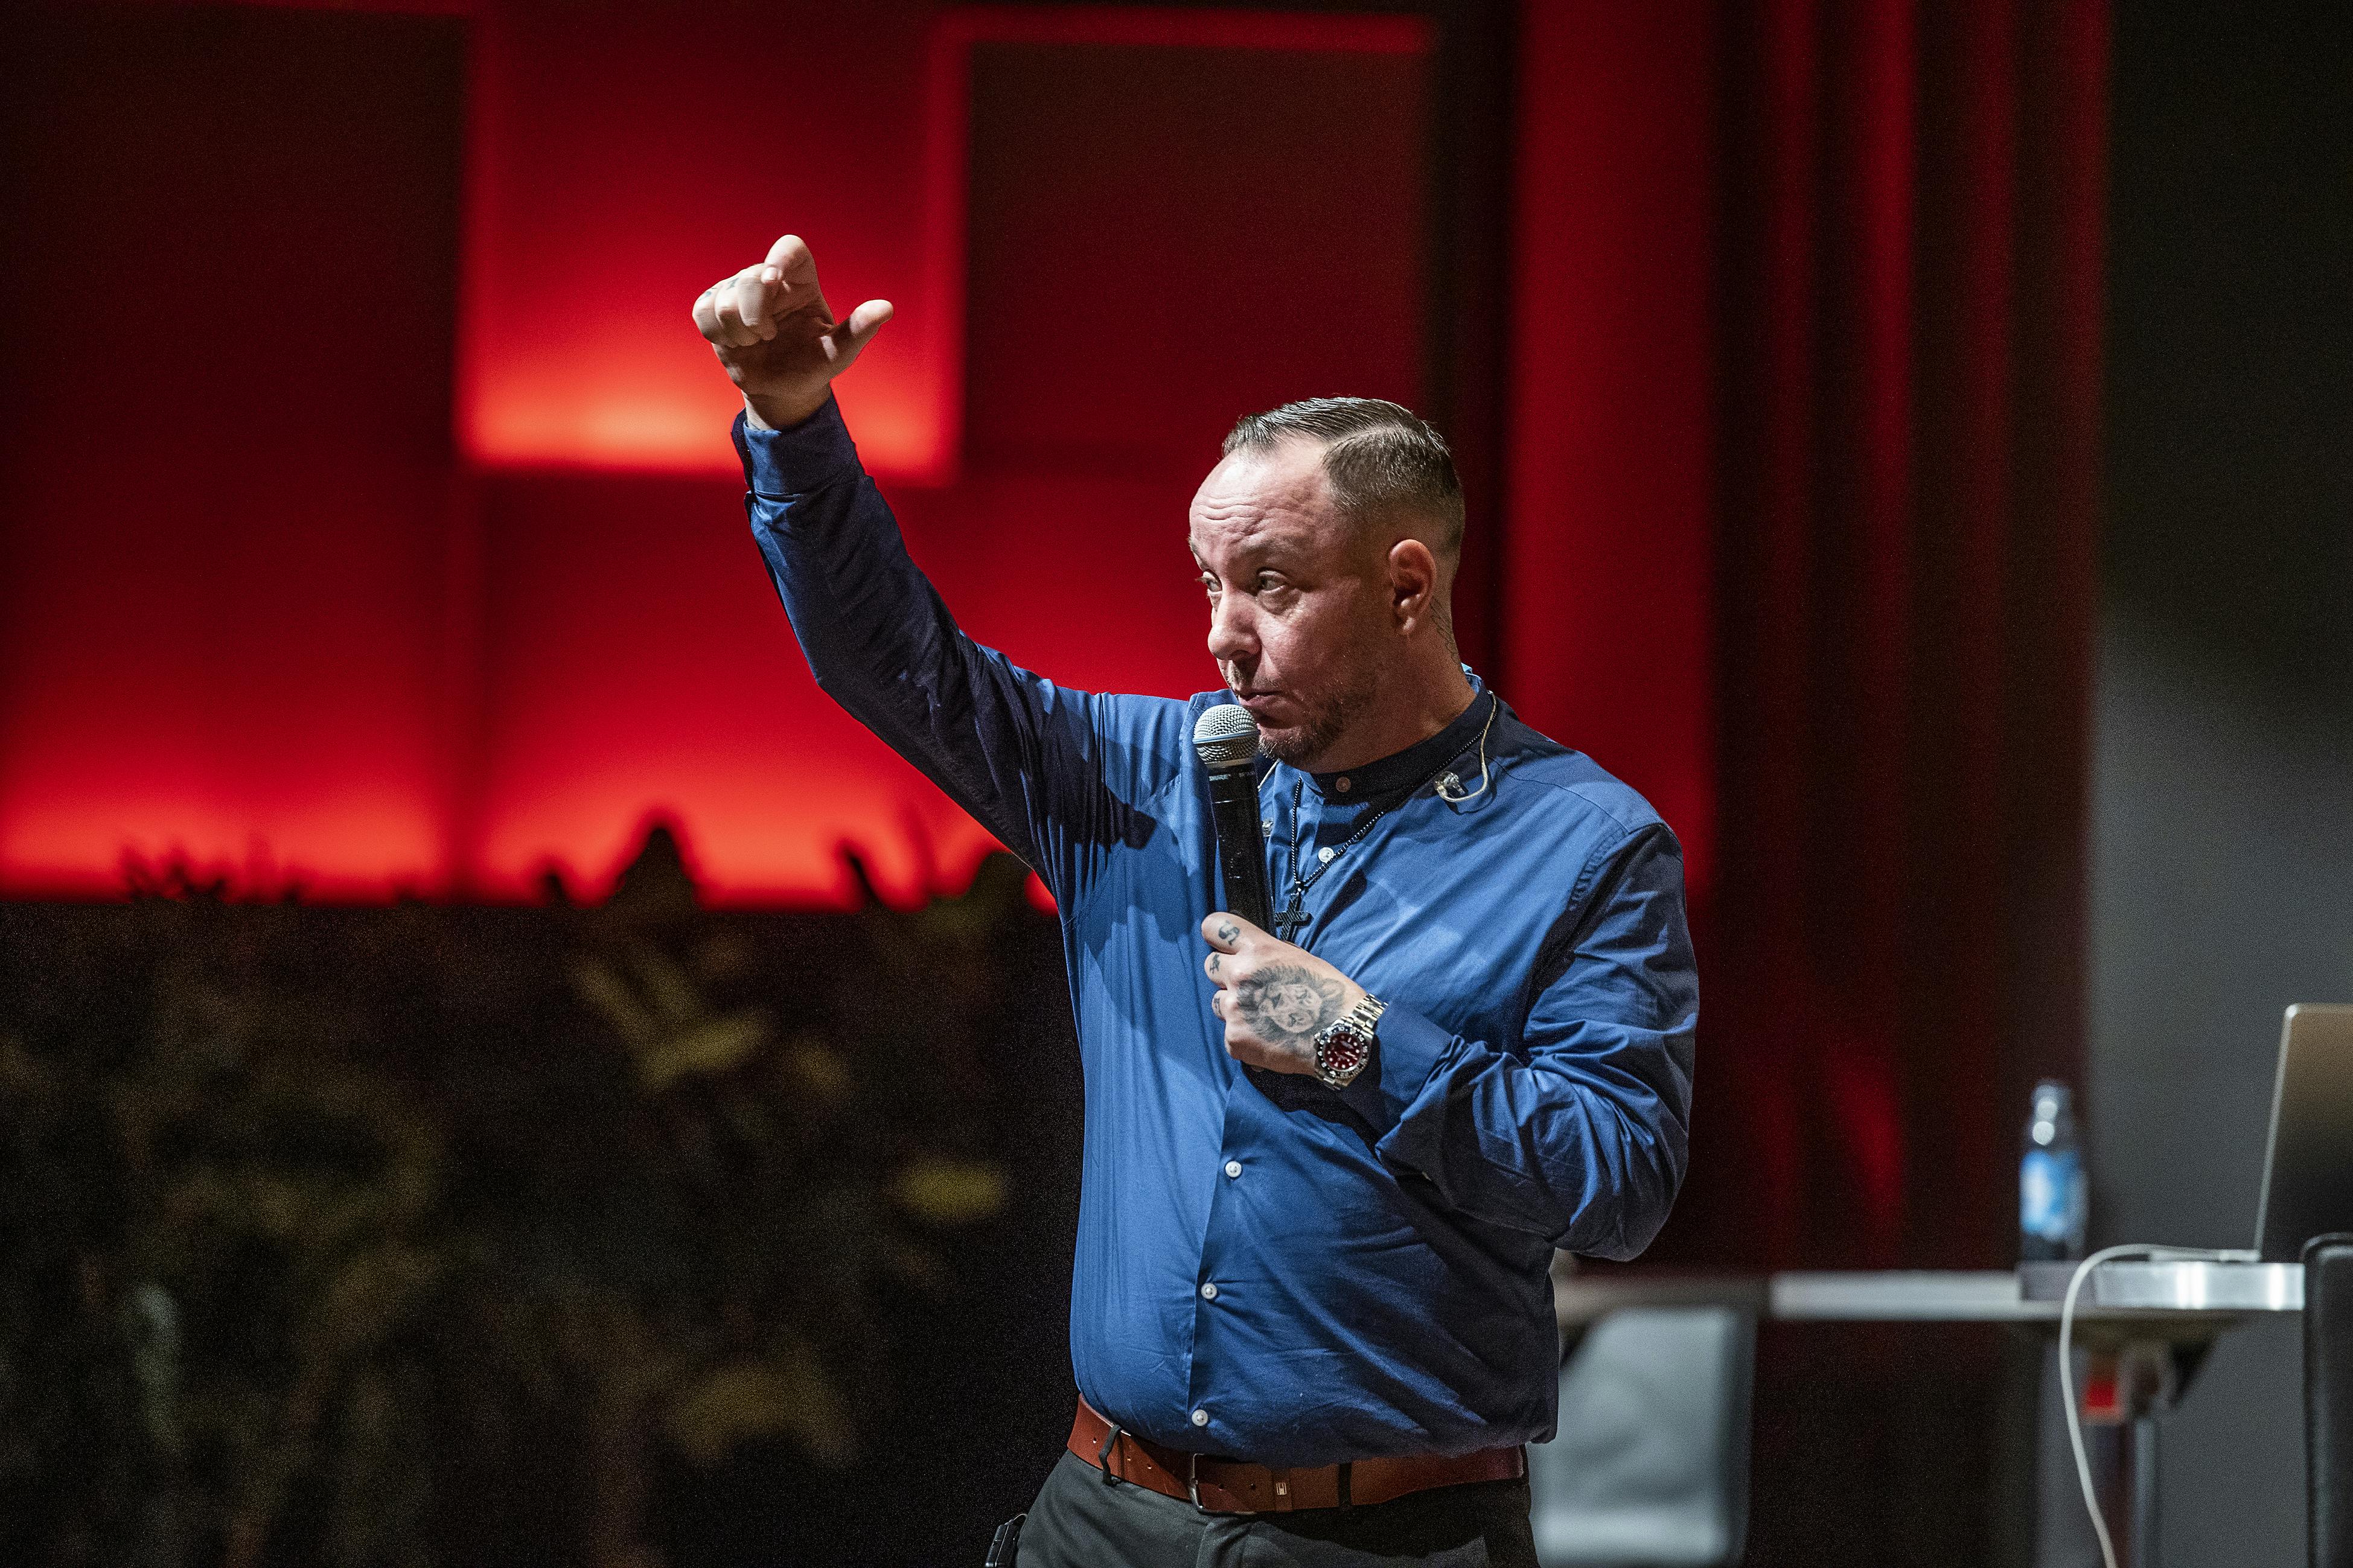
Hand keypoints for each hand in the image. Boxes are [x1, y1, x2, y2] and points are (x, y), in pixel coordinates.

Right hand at [691, 233, 892, 429]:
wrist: (781, 389)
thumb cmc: (812, 365)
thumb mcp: (838, 352)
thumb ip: (858, 329)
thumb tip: (886, 308)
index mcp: (801, 281)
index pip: (790, 249)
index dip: (781, 257)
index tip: (776, 278)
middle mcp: (768, 279)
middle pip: (751, 277)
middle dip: (756, 312)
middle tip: (769, 335)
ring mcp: (737, 291)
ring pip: (724, 298)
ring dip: (741, 330)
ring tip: (757, 342)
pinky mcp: (712, 307)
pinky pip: (704, 313)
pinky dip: (721, 335)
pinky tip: (738, 343)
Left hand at [1200, 913, 1367, 1076]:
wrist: (1340, 1038)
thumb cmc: (1329, 995)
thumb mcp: (1300, 958)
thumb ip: (1268, 953)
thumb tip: (1250, 954)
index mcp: (1257, 950)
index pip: (1214, 926)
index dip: (1217, 936)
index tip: (1223, 945)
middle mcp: (1240, 976)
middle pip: (1210, 966)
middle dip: (1227, 975)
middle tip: (1252, 988)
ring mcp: (1234, 1009)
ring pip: (1218, 1002)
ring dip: (1235, 1007)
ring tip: (1264, 1017)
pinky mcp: (1234, 1039)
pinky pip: (1229, 1033)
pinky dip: (1244, 1036)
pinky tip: (1267, 1038)